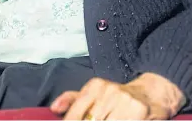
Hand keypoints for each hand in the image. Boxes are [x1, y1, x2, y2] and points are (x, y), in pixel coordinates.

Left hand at [50, 73, 185, 119]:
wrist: (150, 93)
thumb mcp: (94, 93)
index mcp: (95, 86)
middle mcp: (108, 91)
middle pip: (91, 120)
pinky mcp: (139, 111)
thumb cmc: (117, 97)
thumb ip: (74, 99)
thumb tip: (54, 108)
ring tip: (107, 120)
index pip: (76, 113)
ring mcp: (124, 100)